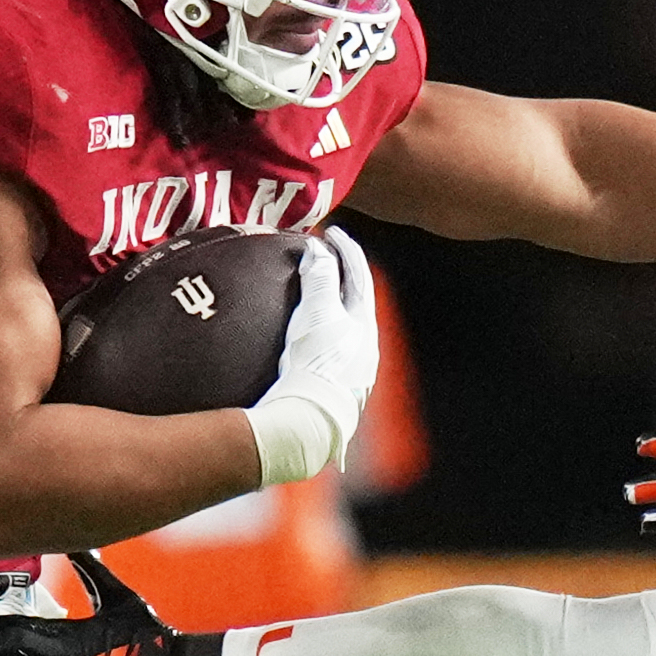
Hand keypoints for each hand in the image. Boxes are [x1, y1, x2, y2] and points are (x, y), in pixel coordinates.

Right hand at [246, 226, 380, 483]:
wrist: (307, 424)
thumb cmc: (316, 365)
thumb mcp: (318, 313)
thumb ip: (320, 278)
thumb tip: (318, 248)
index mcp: (365, 327)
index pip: (360, 276)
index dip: (346, 250)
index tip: (332, 232)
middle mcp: (363, 351)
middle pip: (355, 303)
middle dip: (339, 278)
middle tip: (321, 259)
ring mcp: (347, 374)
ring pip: (341, 329)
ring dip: (326, 308)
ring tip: (304, 295)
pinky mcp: (328, 392)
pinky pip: (323, 352)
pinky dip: (311, 334)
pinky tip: (289, 341)